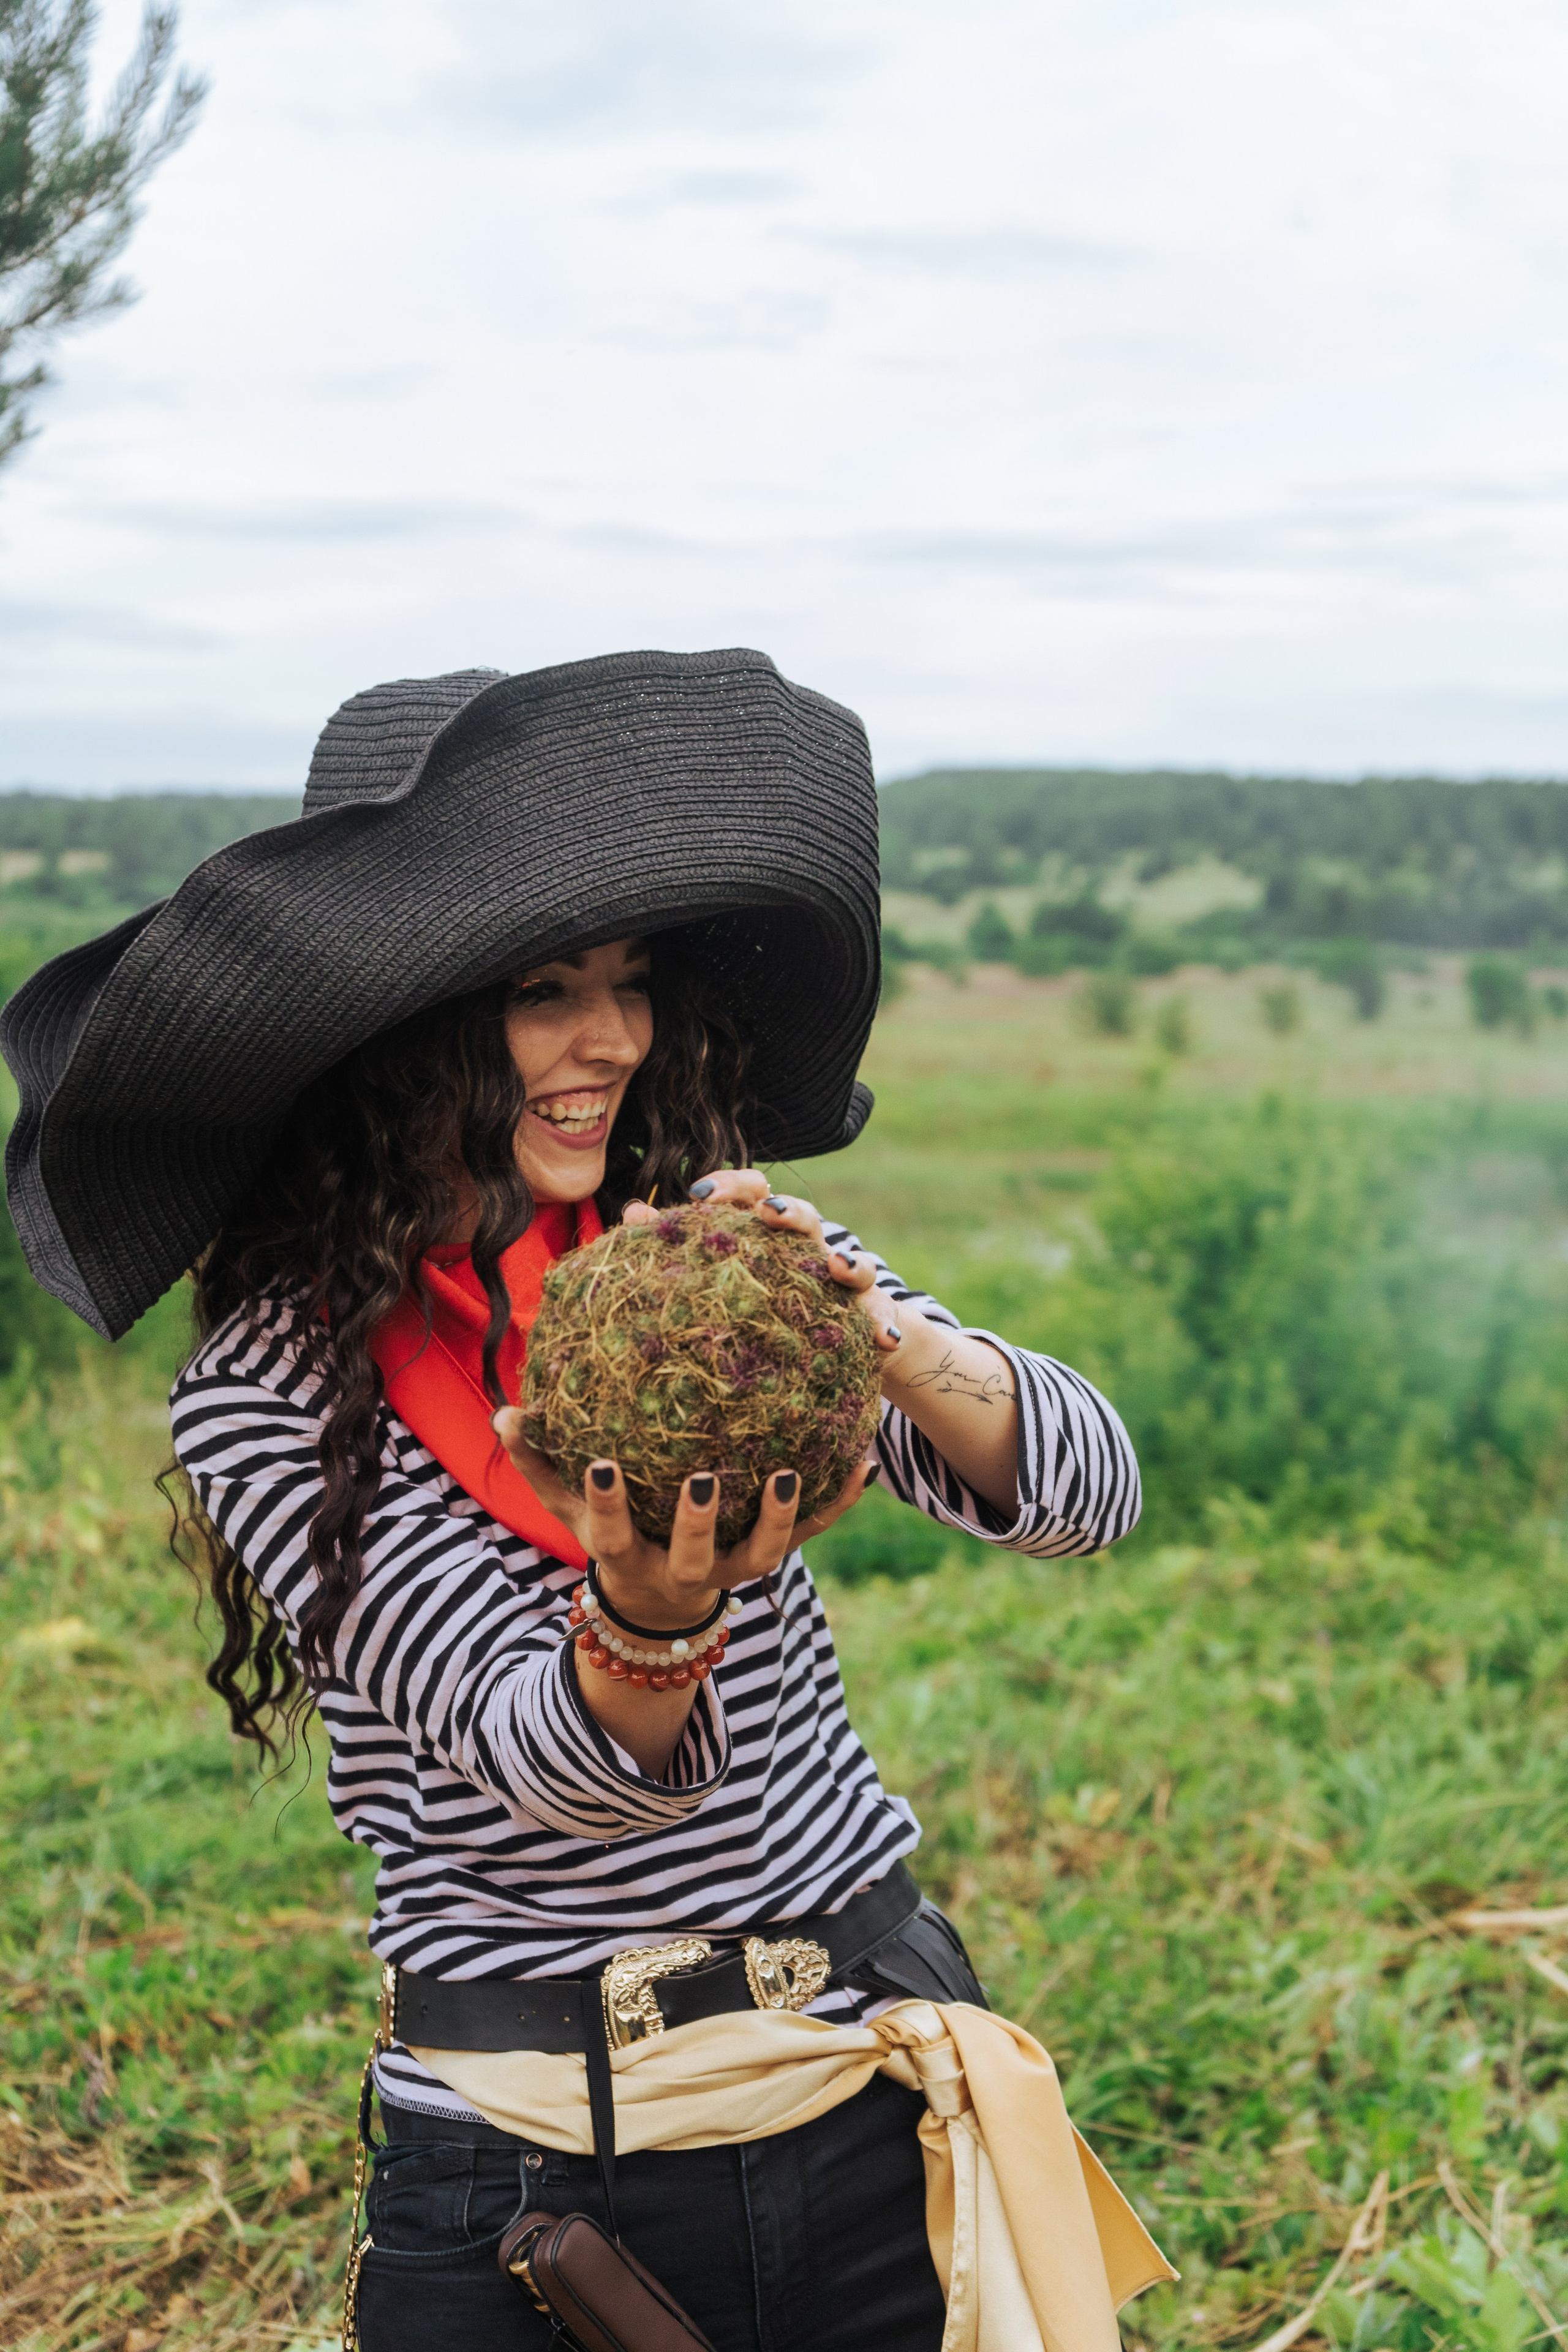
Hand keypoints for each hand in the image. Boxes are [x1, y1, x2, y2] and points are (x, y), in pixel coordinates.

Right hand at [490, 1416, 877, 1628]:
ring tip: (790, 1473)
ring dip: (777, 1518)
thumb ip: (539, 1462)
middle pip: (692, 1556)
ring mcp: (730, 1571)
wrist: (658, 1608)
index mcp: (626, 1557)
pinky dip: (836, 1504)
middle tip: (703, 1477)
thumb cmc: (611, 1536)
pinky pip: (808, 1536)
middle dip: (696, 1522)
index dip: (605, 1505)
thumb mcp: (568, 1510)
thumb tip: (504, 1411)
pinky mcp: (768, 1559)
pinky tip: (862, 1464)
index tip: (602, 1465)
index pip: (608, 1534)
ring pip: (761, 1556)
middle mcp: (681, 1572)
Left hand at [644, 1168, 906, 1356]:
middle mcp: (805, 1246)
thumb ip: (682, 1245)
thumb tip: (633, 1214)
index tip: (699, 1196)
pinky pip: (880, 1316)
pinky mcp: (868, 1313)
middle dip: (787, 1211)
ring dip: (848, 1261)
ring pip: (849, 1260)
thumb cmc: (759, 1298)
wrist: (830, 1338)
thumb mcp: (723, 1274)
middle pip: (801, 1215)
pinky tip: (883, 1339)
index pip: (750, 1190)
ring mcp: (840, 1279)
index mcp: (765, 1231)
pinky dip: (884, 1326)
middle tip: (767, 1214)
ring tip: (837, 1267)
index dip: (728, 1186)